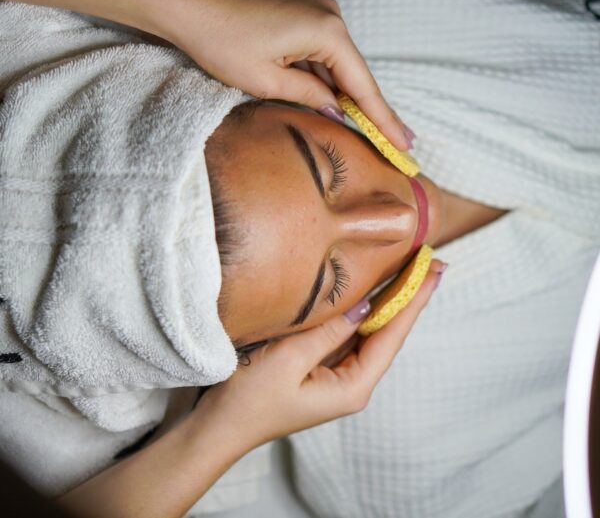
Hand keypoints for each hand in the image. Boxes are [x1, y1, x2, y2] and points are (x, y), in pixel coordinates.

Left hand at [159, 0, 412, 149]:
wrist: (187, 2)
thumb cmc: (221, 39)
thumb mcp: (267, 81)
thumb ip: (309, 96)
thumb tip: (337, 109)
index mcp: (326, 32)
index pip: (363, 86)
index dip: (383, 119)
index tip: (404, 143)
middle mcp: (329, 17)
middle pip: (356, 75)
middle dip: (373, 112)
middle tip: (398, 143)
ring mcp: (317, 14)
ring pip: (339, 67)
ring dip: (350, 99)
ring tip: (375, 132)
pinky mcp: (302, 17)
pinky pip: (323, 56)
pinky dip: (329, 82)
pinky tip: (339, 107)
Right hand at [192, 259, 445, 450]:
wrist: (219, 427)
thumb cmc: (249, 399)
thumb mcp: (288, 359)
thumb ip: (329, 331)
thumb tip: (364, 305)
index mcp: (351, 387)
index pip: (391, 336)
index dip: (414, 300)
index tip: (435, 270)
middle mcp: (351, 383)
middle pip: (387, 334)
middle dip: (409, 298)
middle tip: (431, 263)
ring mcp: (336, 377)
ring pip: (370, 334)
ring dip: (389, 303)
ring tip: (411, 273)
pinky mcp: (320, 370)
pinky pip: (349, 337)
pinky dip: (362, 313)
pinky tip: (371, 295)